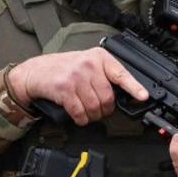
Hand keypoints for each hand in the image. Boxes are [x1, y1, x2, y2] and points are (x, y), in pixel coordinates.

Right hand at [8, 49, 148, 126]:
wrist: (35, 72)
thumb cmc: (62, 69)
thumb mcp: (85, 64)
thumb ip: (102, 74)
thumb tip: (121, 94)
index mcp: (98, 57)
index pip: (121, 73)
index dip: (133, 87)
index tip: (143, 96)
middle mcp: (88, 65)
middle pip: (107, 97)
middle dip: (104, 110)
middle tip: (99, 111)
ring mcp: (76, 76)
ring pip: (95, 107)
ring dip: (92, 116)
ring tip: (87, 113)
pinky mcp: (65, 89)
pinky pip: (80, 112)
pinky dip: (81, 119)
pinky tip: (78, 116)